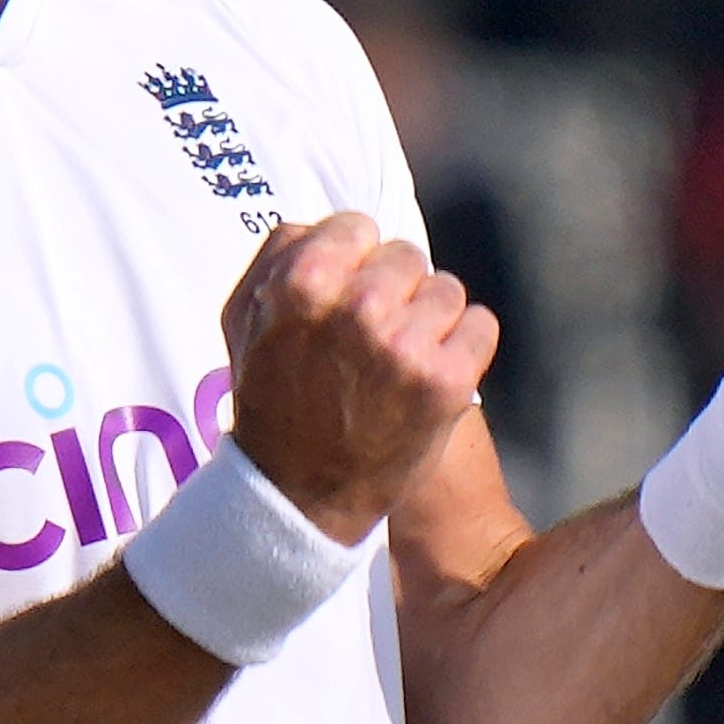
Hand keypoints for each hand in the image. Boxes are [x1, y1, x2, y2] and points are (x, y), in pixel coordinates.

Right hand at [220, 214, 498, 543]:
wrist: (301, 499)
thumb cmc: (270, 402)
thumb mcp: (243, 321)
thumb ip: (278, 256)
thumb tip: (326, 224)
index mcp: (303, 284)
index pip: (357, 227)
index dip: (352, 262)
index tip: (344, 297)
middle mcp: (357, 308)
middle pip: (406, 257)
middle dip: (393, 290)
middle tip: (369, 339)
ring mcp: (405, 346)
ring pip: (447, 290)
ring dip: (429, 319)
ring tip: (398, 362)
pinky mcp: (446, 382)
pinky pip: (480, 325)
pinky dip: (464, 346)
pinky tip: (432, 374)